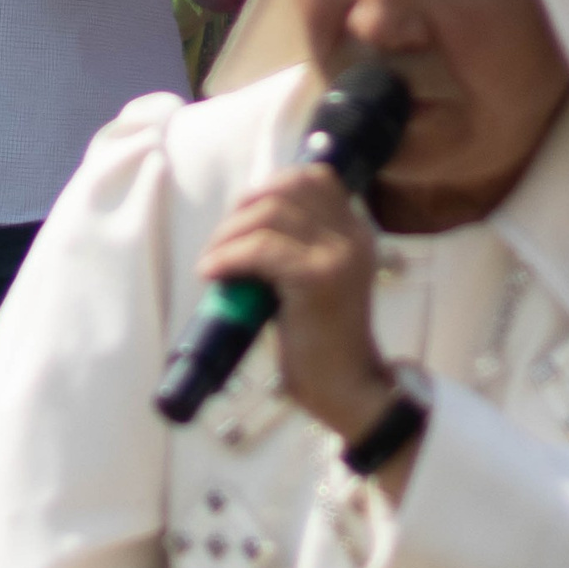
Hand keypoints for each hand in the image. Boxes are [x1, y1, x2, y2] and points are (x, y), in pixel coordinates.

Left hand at [199, 160, 394, 451]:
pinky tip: (213, 274)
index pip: (313, 178)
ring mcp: (340, 255)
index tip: (241, 217)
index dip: (269, 187)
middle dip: (242, 210)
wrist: (345, 389)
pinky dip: (228, 257)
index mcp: (355, 233)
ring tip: (213, 263)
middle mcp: (353, 236)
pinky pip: (261, 249)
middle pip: (287, 188)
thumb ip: (290, 249)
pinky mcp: (320, 278)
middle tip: (220, 244)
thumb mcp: (308, 282)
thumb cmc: (318, 343)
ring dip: (228, 235)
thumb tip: (240, 224)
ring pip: (269, 214)